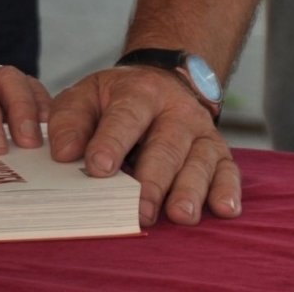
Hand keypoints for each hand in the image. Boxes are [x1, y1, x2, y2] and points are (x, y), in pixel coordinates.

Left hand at [49, 66, 238, 227]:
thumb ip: (70, 120)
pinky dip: (228, 190)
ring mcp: (201, 131)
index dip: (112, 142)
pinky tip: (224, 209)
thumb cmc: (117, 98)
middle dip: (153, 180)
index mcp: (138, 92)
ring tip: (180, 215)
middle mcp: (175, 110)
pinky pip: (229, 171)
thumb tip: (63, 153)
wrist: (163, 79)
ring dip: (190, 190)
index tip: (98, 168)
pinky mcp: (220, 152)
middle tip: (140, 210)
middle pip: (166, 146)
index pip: (126, 117)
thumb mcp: (87, 95)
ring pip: (199, 161)